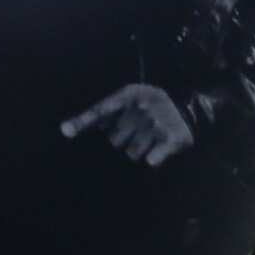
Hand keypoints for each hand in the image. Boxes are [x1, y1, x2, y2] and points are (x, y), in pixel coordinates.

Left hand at [63, 83, 195, 164]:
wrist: (189, 106)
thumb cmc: (149, 104)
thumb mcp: (128, 98)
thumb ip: (103, 112)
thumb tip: (66, 128)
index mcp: (128, 95)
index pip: (99, 111)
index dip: (81, 122)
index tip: (65, 131)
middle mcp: (141, 108)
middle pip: (114, 140)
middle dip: (121, 140)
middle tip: (134, 131)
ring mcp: (157, 124)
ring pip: (131, 153)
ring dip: (137, 150)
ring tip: (147, 140)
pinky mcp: (173, 138)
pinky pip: (152, 159)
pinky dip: (153, 158)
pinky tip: (156, 152)